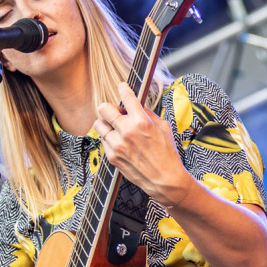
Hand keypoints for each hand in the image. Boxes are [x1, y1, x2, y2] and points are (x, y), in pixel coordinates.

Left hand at [94, 82, 192, 203]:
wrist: (165, 180)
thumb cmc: (167, 154)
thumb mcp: (164, 128)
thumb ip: (148, 114)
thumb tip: (138, 105)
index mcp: (142, 122)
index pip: (126, 97)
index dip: (123, 88)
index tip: (122, 87)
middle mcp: (127, 132)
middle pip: (104, 109)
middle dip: (109, 108)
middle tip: (115, 112)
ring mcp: (117, 145)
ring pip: (99, 125)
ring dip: (107, 124)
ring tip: (116, 128)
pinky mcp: (112, 157)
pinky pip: (103, 141)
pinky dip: (109, 139)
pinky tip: (120, 143)